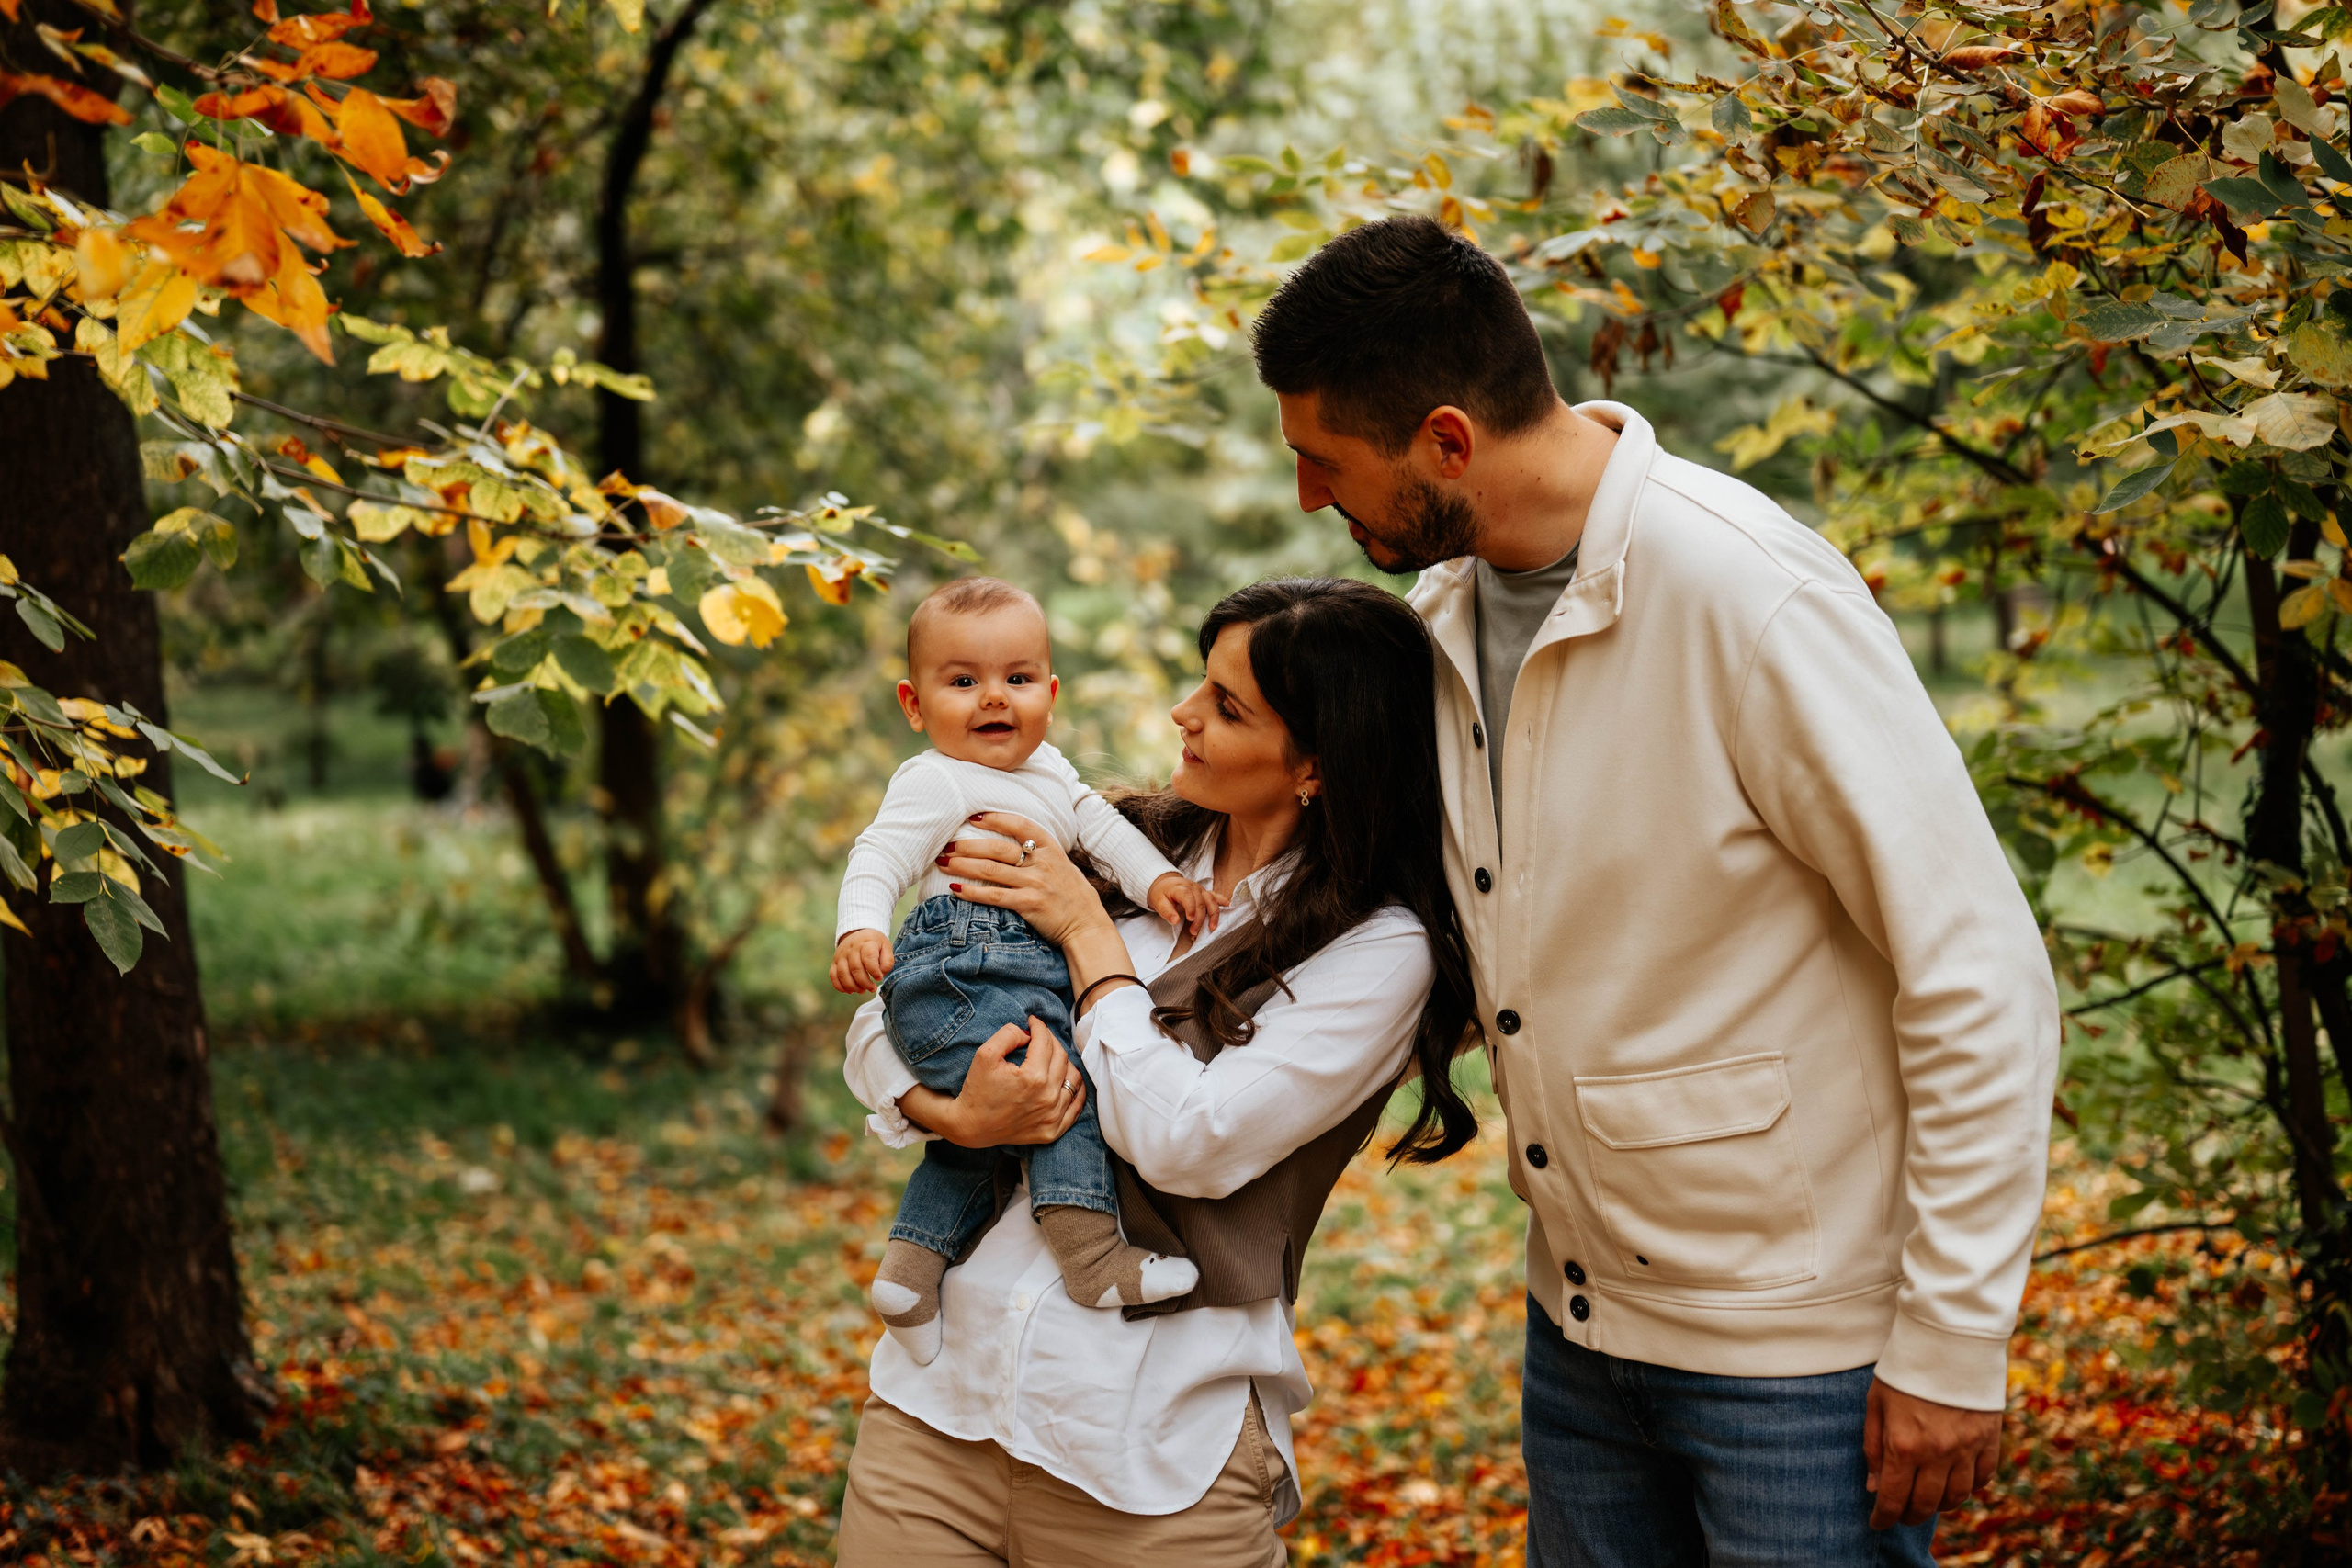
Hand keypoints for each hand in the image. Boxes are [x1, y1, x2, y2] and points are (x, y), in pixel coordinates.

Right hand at [830, 929, 892, 992]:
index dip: (874, 971)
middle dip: (865, 983)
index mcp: (866, 943)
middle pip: (855, 969)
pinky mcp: (835, 962)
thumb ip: (887, 961)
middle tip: (872, 989)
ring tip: (862, 991)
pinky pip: (833, 976)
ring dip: (853, 986)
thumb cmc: (874, 944)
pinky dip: (840, 986)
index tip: (879, 978)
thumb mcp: (886, 947)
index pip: (868, 957)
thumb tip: (881, 974)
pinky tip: (850, 991)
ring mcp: (841, 955)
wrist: (858, 934)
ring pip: (843, 974)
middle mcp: (851, 948)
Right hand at [898, 1015, 1084, 1146]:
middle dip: (1050, 1041)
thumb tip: (1028, 1034)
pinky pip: (1076, 1105)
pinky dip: (1075, 1090)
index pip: (1045, 1042)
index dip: (1039, 1027)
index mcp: (1033, 1077)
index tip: (1032, 1022)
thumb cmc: (977, 1090)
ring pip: (1073, 1078)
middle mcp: (1048, 1097)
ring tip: (1051, 1057)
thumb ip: (1008, 1035)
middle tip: (1039, 1037)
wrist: (971, 1126)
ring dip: (1064, 1063)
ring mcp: (1053, 1116)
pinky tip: (1066, 1079)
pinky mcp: (1053, 1130)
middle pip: (1061, 1057)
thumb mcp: (985, 1054)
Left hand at [939, 812, 1113, 946]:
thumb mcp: (1062, 865)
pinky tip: (955, 890)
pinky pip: (994, 896)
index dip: (995, 818)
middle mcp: (1042, 863)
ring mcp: (1035, 884)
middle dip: (968, 845)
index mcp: (1051, 849)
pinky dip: (972, 892)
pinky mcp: (1028, 905)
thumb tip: (1014, 843)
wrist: (1087, 925)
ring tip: (943, 863)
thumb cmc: (1072, 894)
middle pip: (997, 848)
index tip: (974, 817)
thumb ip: (1040, 853)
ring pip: (990, 870)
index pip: (1020, 825)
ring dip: (962, 865)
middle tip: (947, 844)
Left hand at [1148, 872, 1222, 936]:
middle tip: (1194, 931)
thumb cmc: (1161, 894)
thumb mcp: (1158, 902)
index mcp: (1180, 888)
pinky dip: (1222, 901)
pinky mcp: (1204, 892)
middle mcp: (1192, 887)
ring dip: (1213, 914)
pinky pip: (1214, 896)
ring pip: (1210, 900)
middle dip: (1199, 918)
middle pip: (1200, 901)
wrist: (1164, 884)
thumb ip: (1166, 911)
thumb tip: (1175, 921)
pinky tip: (1228, 906)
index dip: (1190, 907)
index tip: (1190, 919)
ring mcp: (1200, 889)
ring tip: (1212, 927)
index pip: (1188, 896)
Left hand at [1865, 1379, 2001, 1528]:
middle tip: (1900, 1514)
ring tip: (1926, 1498)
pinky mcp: (1990, 1439)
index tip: (1877, 1523)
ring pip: (1957, 1497)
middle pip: (1926, 1505)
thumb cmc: (1905, 1368)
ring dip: (1939, 1504)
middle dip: (1909, 1515)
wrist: (1948, 1338)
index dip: (1883, 1518)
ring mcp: (1968, 1448)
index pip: (1893, 1499)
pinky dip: (1968, 1487)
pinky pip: (1983, 1478)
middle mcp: (1938, 1452)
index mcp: (1904, 1444)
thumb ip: (1873, 1448)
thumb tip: (1875, 1488)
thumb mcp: (1876, 1403)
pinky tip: (1954, 1481)